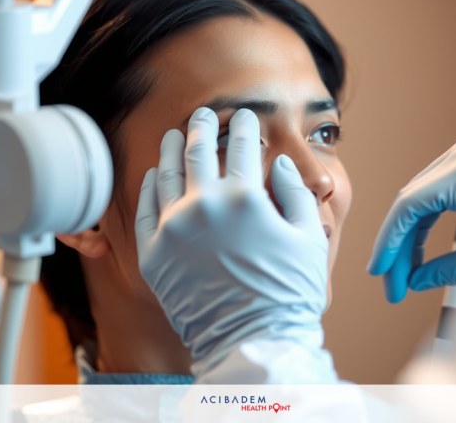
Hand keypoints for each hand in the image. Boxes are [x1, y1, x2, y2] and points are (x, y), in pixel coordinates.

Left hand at [135, 107, 328, 376]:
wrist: (253, 343)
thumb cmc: (288, 293)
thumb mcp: (308, 237)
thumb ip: (295, 193)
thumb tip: (278, 164)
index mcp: (244, 198)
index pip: (241, 146)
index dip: (244, 126)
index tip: (244, 116)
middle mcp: (203, 206)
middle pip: (197, 150)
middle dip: (202, 124)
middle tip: (204, 113)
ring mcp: (173, 229)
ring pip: (166, 174)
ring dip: (171, 148)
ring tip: (175, 134)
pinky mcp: (153, 254)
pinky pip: (146, 209)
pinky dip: (149, 186)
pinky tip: (155, 174)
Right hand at [368, 142, 455, 302]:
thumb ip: (443, 271)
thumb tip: (412, 282)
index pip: (406, 209)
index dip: (388, 246)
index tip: (379, 276)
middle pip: (408, 205)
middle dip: (396, 247)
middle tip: (391, 287)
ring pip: (418, 201)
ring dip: (408, 238)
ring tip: (404, 277)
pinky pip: (435, 196)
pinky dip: (424, 225)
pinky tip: (418, 255)